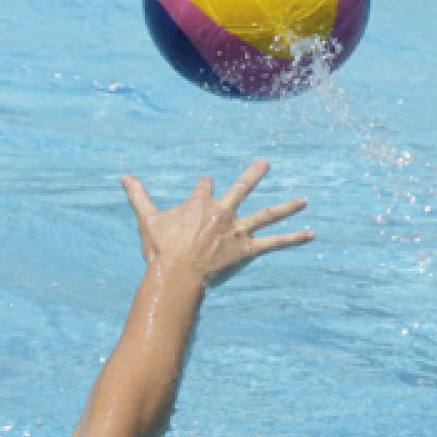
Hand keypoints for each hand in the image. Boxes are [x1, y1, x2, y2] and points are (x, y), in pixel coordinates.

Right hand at [122, 160, 313, 285]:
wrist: (177, 273)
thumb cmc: (161, 248)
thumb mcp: (147, 219)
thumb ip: (138, 196)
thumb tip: (124, 176)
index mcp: (200, 204)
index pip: (205, 187)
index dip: (205, 186)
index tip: (207, 183)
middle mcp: (222, 212)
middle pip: (242, 189)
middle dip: (255, 174)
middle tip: (266, 163)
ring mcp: (237, 231)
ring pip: (267, 215)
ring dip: (287, 207)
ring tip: (304, 200)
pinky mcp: (246, 250)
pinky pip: (274, 243)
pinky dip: (293, 239)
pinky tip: (311, 234)